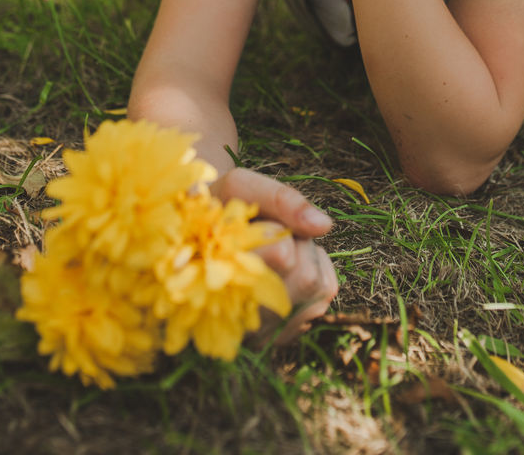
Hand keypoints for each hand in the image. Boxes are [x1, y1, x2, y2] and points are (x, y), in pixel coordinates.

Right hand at [211, 167, 338, 343]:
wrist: (200, 233)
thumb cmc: (220, 207)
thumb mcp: (238, 187)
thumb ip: (281, 199)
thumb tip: (323, 225)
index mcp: (221, 278)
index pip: (281, 255)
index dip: (278, 230)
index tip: (259, 222)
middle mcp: (239, 317)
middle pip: (305, 275)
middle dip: (297, 243)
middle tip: (271, 233)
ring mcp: (260, 333)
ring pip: (316, 288)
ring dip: (307, 259)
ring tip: (276, 250)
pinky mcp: (278, 336)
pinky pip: (321, 300)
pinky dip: (314, 275)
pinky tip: (287, 269)